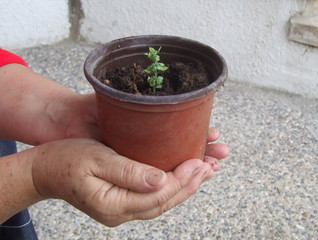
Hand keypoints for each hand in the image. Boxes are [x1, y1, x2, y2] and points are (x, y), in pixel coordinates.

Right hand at [32, 137, 225, 226]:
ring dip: (184, 187)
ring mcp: (122, 209)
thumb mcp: (97, 160)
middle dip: (190, 184)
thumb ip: (129, 172)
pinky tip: (181, 176)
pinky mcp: (122, 200)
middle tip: (210, 166)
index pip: (158, 195)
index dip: (182, 179)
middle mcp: (120, 212)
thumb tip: (162, 180)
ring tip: (204, 171)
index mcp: (114, 204)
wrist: (45, 170)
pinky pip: (152, 197)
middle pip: (164, 202)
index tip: (200, 162)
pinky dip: (171, 187)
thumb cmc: (67, 159)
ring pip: (161, 202)